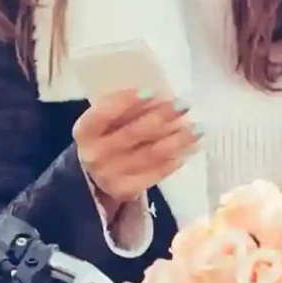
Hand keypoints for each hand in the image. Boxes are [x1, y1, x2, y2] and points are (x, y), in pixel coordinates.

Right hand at [73, 90, 196, 211]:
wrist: (92, 178)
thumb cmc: (104, 138)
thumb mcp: (104, 122)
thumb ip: (123, 110)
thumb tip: (161, 96)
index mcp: (84, 131)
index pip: (105, 113)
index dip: (128, 101)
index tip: (154, 91)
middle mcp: (94, 155)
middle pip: (132, 134)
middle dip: (161, 117)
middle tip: (184, 105)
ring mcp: (109, 176)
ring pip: (150, 154)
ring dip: (177, 140)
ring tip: (197, 128)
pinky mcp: (126, 190)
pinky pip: (156, 173)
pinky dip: (175, 159)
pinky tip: (190, 148)